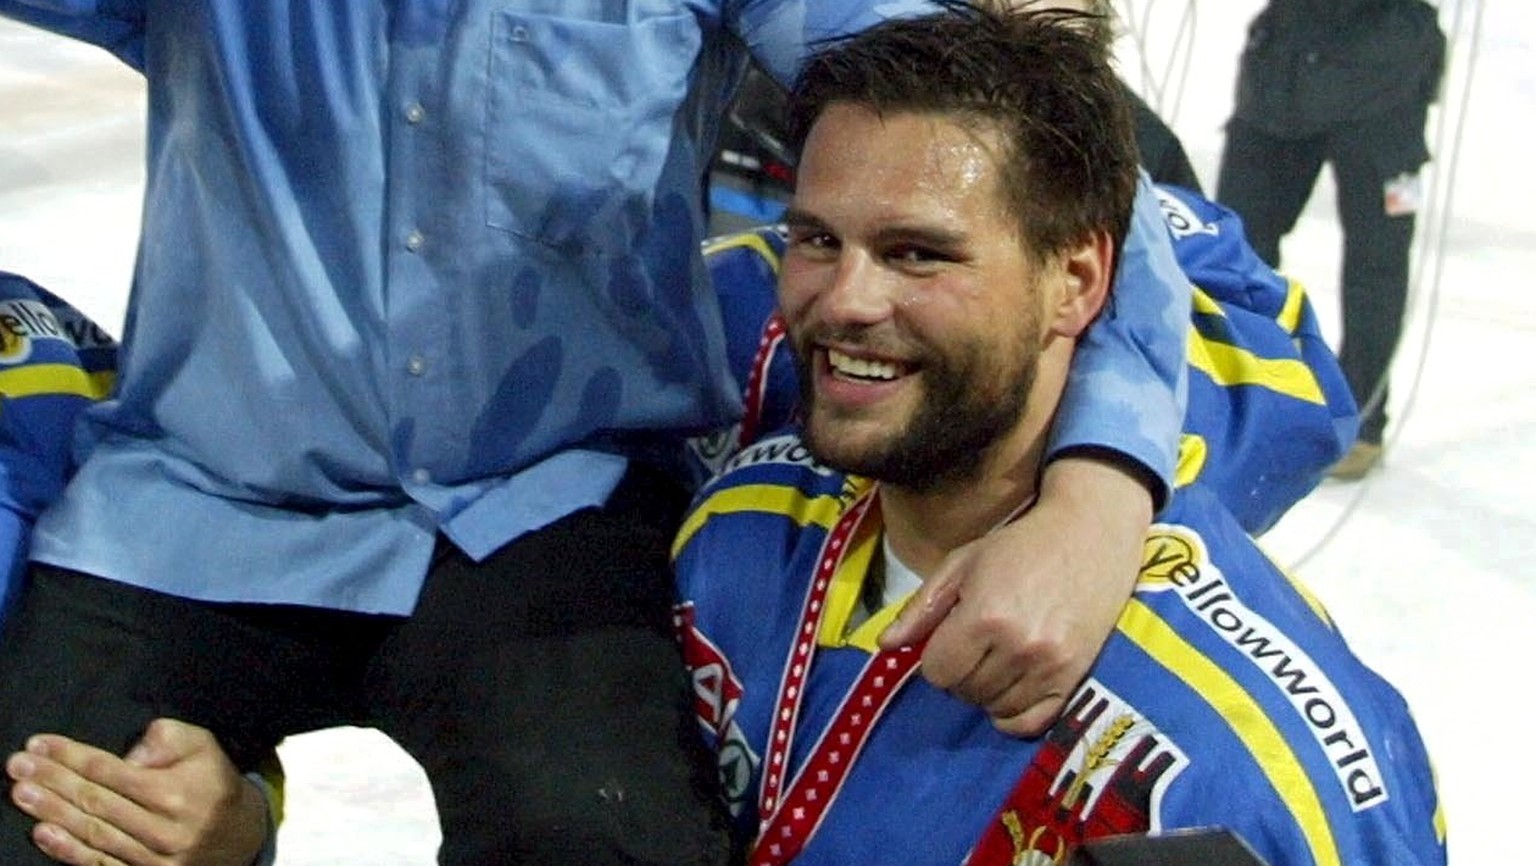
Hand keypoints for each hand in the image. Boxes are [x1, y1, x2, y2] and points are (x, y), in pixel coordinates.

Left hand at [6, 718, 269, 865]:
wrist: (241, 835)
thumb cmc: (213, 782)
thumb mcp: (204, 746)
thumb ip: (168, 738)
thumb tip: (129, 754)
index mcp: (177, 792)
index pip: (112, 771)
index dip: (72, 757)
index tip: (40, 745)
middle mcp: (164, 828)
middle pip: (96, 801)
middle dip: (53, 780)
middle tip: (18, 765)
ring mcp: (153, 858)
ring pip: (93, 833)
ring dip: (51, 812)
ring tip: (21, 793)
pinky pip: (101, 864)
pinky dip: (68, 850)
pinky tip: (42, 832)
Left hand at [879, 456, 1151, 735]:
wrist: (1089, 537)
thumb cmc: (1018, 547)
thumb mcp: (961, 564)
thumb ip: (921, 608)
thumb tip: (885, 646)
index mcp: (984, 616)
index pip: (937, 672)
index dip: (936, 657)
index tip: (949, 638)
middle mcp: (1018, 647)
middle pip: (965, 692)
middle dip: (960, 673)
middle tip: (973, 646)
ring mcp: (1049, 666)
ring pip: (995, 708)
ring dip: (985, 691)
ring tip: (994, 660)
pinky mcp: (1074, 678)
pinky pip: (1030, 723)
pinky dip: (1012, 715)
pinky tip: (1010, 690)